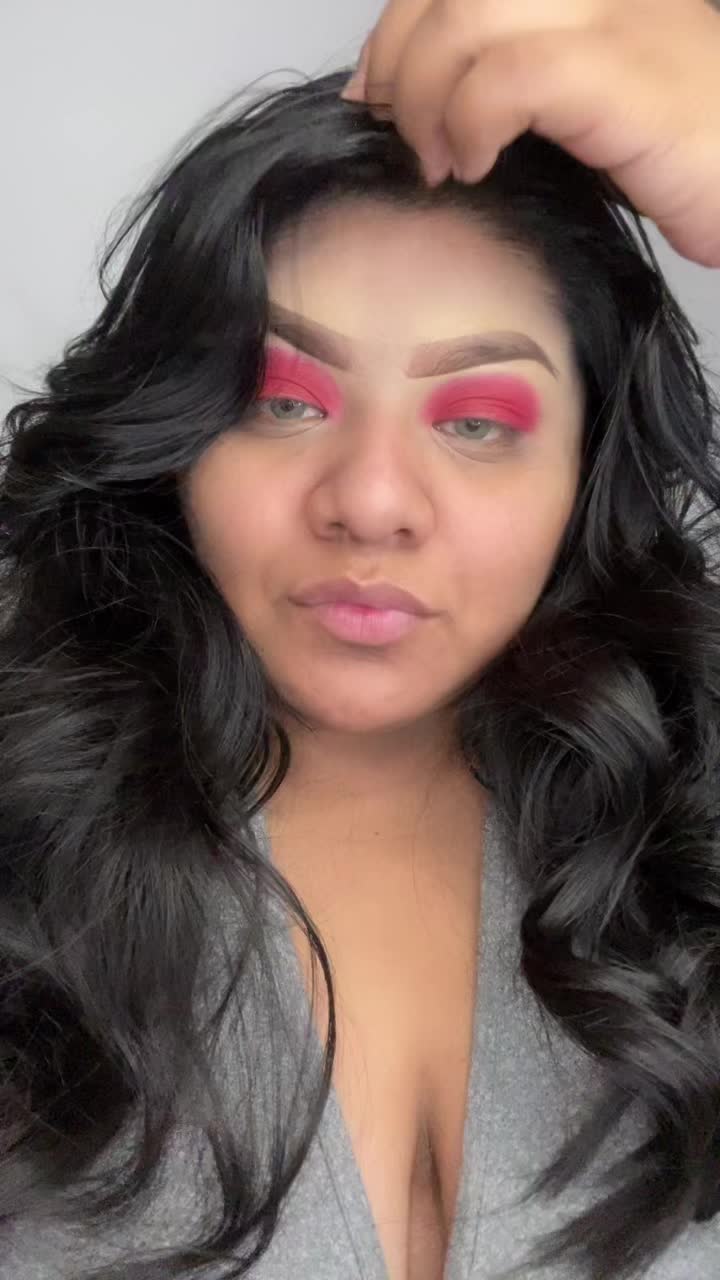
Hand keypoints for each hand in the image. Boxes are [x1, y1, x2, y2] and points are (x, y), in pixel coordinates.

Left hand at [340, 0, 719, 267]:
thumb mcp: (580, 105)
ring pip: (465, 19)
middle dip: (396, 61)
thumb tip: (425, 112)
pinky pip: (509, 76)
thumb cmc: (674, 153)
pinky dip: (470, 122)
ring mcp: (609, 18)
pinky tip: (473, 165)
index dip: (397, 27)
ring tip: (436, 160)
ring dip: (426, 97)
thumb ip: (514, 85)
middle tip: (399, 134)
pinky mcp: (620, 72)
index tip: (375, 94)